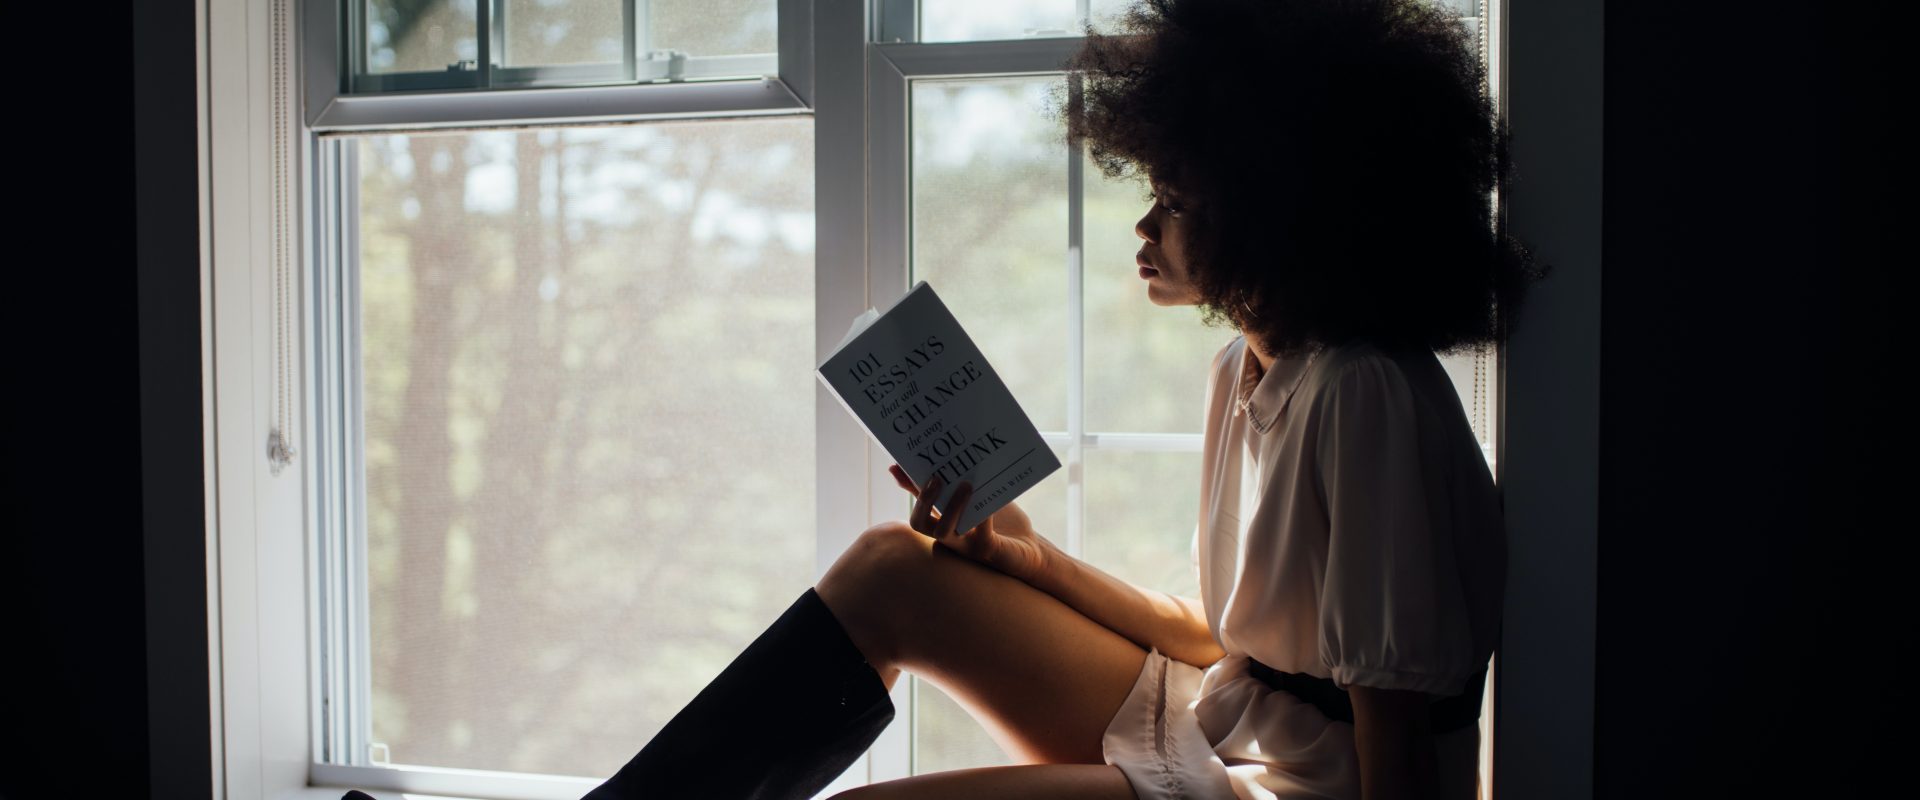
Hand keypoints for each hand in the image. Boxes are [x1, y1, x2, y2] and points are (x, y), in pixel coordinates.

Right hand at [889, 464, 1056, 583]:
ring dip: (952, 507)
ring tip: (966, 485)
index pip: (918, 505)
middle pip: (919, 524)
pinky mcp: (986, 551)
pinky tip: (990, 504)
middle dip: (924, 500)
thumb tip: (943, 460)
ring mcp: (965, 547)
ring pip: (944, 532)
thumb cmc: (1002, 523)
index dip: (908, 486)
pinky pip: (981, 536)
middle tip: (937, 478)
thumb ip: (961, 484)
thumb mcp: (981, 499)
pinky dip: (984, 517)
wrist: (1029, 548)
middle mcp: (949, 537)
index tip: (897, 464)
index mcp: (944, 522)